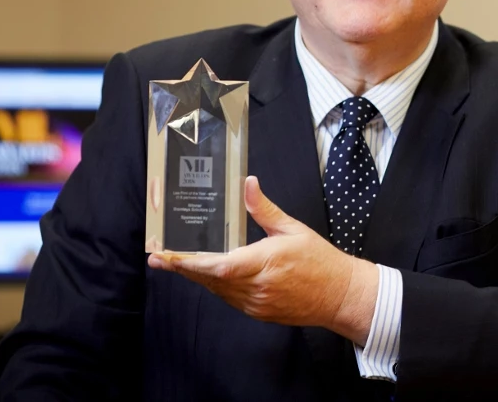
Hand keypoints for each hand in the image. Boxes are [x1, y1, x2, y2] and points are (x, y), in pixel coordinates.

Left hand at [148, 176, 378, 343]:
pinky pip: (230, 299)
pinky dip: (217, 286)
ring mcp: (256, 304)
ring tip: (177, 263)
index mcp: (265, 262)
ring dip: (199, 277)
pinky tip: (209, 275)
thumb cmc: (319, 260)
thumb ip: (265, 209)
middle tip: (158, 259)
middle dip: (183, 268)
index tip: (167, 257)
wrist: (339, 295)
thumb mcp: (293, 229)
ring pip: (218, 290)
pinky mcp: (259, 313)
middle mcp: (257, 287)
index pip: (219, 266)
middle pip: (211, 279)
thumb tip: (248, 183)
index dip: (190, 263)